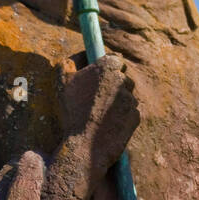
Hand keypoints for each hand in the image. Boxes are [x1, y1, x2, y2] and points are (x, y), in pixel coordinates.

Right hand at [55, 53, 140, 181]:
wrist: (85, 146)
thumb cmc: (72, 112)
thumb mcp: (62, 81)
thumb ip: (69, 61)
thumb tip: (80, 54)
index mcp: (108, 67)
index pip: (116, 59)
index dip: (108, 67)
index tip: (101, 75)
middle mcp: (124, 80)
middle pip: (123, 77)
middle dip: (114, 84)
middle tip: (98, 97)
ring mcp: (132, 99)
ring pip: (127, 95)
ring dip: (117, 101)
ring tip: (100, 114)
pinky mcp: (136, 116)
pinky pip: (130, 112)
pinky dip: (122, 116)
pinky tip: (107, 124)